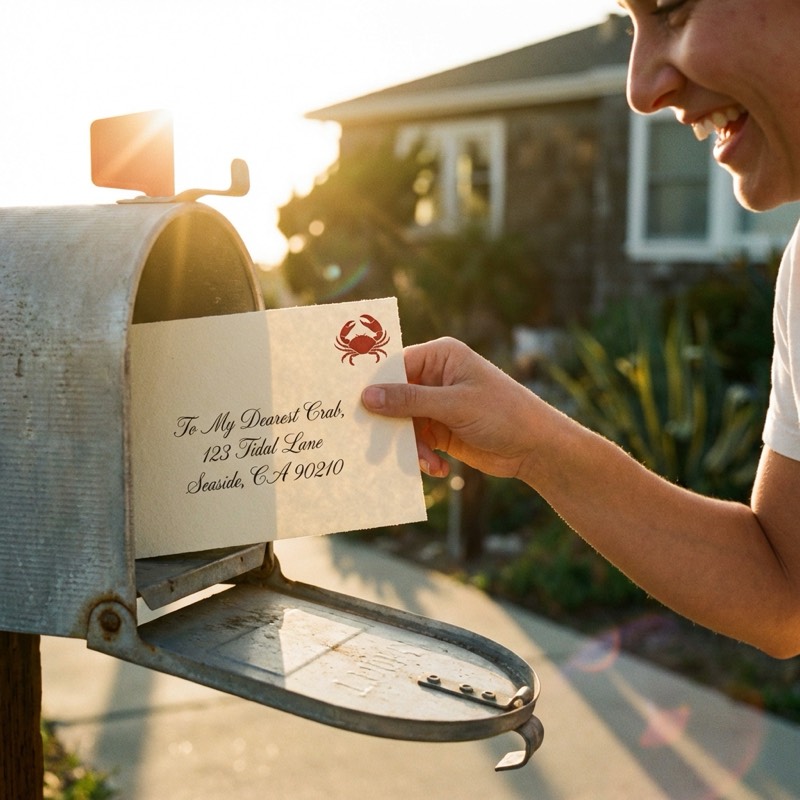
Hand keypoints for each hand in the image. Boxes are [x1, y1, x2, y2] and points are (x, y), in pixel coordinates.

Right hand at [361, 337, 539, 478]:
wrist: (536, 448)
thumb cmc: (503, 413)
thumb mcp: (454, 405)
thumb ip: (410, 401)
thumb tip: (367, 396)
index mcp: (440, 356)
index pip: (396, 365)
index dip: (375, 384)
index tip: (354, 404)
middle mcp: (435, 377)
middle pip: (394, 397)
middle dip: (390, 423)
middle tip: (375, 445)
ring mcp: (437, 405)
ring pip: (403, 424)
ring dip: (410, 446)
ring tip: (426, 462)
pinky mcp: (441, 431)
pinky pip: (417, 442)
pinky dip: (423, 457)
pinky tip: (438, 469)